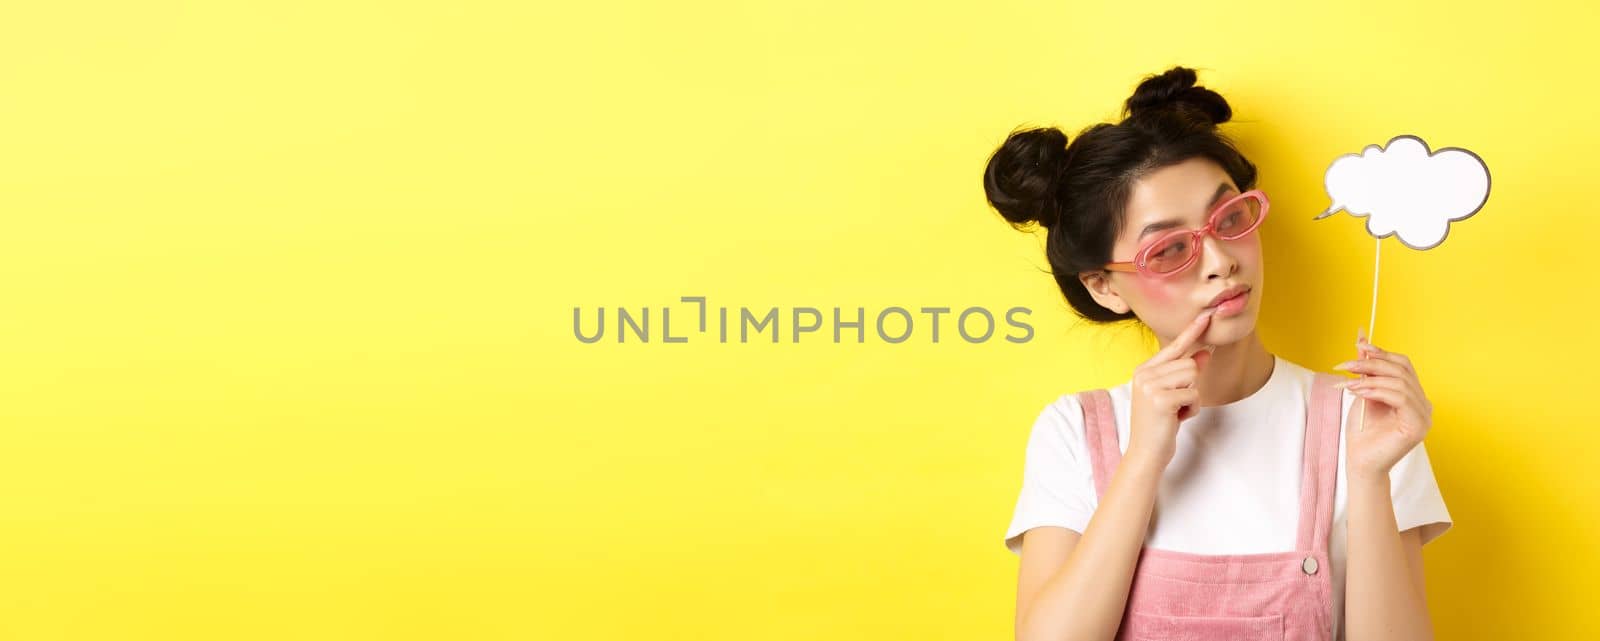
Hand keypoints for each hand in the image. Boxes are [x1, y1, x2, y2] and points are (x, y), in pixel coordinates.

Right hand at [1126, 307, 1215, 467]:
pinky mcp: (1160, 399)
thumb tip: (1206, 352)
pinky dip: (1191, 409)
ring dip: (1192, 397)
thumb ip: (1185, 373)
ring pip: (1192, 376)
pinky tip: (1176, 419)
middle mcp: (1144, 373)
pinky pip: (1193, 394)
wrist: (1146, 452)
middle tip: (1176, 404)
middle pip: (1189, 363)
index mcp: (1144, 369)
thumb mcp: (1172, 395)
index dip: (1191, 332)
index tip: (1206, 317)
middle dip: (1191, 385)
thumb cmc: (1159, 424)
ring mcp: (1150, 385)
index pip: (1174, 347)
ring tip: (1176, 411)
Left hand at [1335, 328, 1433, 481]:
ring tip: (1348, 383)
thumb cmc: (1362, 432)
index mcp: (1414, 397)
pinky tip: (1358, 392)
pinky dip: (1377, 390)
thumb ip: (1367, 371)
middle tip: (1347, 365)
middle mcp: (1424, 405)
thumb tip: (1362, 341)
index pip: (1404, 366)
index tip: (1360, 347)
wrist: (1360, 462)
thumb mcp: (1363, 393)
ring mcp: (1424, 416)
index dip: (1383, 354)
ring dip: (1370, 378)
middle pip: (1402, 371)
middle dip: (1372, 363)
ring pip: (1401, 382)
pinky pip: (1401, 397)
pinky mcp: (1418, 426)